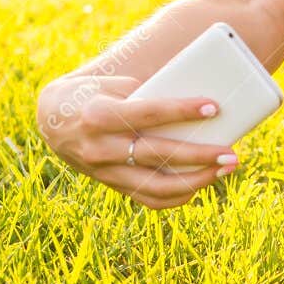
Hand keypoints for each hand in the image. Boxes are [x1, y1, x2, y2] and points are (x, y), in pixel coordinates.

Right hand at [35, 74, 239, 208]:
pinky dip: (176, 196)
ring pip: (155, 184)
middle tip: (231, 153)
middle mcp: (99, 147)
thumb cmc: (93, 94)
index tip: (214, 107)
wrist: (52, 120)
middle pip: (158, 154)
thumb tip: (193, 110)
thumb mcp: (113, 85)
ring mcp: (104, 170)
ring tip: (224, 170)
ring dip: (195, 180)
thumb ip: (146, 96)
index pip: (149, 112)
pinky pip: (147, 198)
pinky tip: (199, 186)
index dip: (182, 110)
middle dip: (199, 155)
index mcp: (99, 114)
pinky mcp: (109, 184)